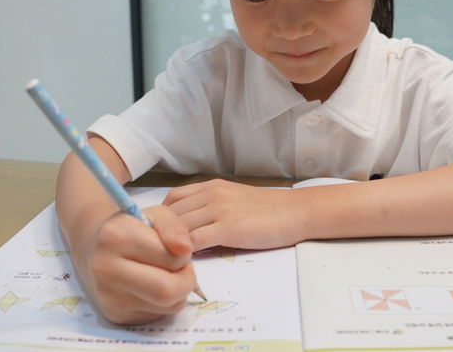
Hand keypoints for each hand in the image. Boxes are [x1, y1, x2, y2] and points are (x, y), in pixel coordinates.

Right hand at [75, 205, 196, 324]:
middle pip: (167, 291)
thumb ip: (174, 227)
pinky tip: (153, 287)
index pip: (171, 258)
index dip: (184, 255)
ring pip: (168, 306)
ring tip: (167, 274)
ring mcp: (109, 297)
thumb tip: (185, 249)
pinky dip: (165, 303)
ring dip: (179, 292)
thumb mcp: (156, 215)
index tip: (178, 249)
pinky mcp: (116, 315)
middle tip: (183, 269)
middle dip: (186, 280)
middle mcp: (106, 270)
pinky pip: (158, 315)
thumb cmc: (132, 230)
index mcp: (116, 238)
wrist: (96, 250)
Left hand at [163, 179, 302, 250]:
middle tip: (156, 254)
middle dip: (160, 234)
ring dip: (170, 247)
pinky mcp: (228, 228)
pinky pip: (195, 241)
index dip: (161, 218)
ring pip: (179, 228)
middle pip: (171, 214)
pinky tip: (185, 264)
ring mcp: (219, 209)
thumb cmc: (268, 210)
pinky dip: (185, 254)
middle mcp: (211, 194)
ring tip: (168, 263)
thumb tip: (188, 228)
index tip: (159, 236)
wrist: (295, 212)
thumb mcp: (234, 199)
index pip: (172, 199)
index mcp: (211, 187)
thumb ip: (211, 208)